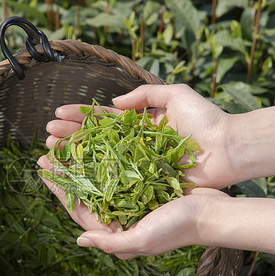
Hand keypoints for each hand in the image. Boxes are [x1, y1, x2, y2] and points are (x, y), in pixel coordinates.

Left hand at [37, 155, 226, 258]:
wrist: (213, 213)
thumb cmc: (178, 228)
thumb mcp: (143, 239)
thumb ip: (111, 243)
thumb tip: (80, 240)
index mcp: (116, 230)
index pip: (79, 209)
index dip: (59, 189)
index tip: (43, 168)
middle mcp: (120, 214)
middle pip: (85, 190)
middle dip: (66, 171)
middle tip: (49, 149)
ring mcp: (132, 198)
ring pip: (99, 176)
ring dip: (82, 159)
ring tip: (67, 140)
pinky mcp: (145, 184)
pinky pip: (119, 168)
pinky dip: (106, 154)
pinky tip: (96, 140)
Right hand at [46, 84, 236, 188]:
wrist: (228, 149)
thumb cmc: (206, 119)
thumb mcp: (176, 94)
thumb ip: (144, 95)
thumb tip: (113, 102)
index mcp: (139, 124)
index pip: (102, 119)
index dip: (80, 116)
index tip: (57, 114)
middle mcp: (134, 145)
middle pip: (96, 139)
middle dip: (70, 135)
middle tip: (47, 135)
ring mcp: (138, 164)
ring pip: (100, 158)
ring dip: (75, 154)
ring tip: (52, 150)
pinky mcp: (146, 181)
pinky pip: (117, 178)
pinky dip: (95, 175)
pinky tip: (75, 172)